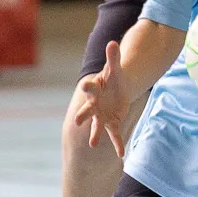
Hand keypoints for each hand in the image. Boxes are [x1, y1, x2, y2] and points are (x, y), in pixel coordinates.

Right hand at [70, 41, 130, 156]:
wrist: (118, 90)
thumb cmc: (114, 79)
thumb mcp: (116, 69)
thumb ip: (114, 57)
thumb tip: (113, 42)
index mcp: (94, 90)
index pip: (89, 87)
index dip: (87, 85)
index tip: (84, 84)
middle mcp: (94, 105)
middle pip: (86, 110)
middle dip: (82, 115)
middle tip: (76, 121)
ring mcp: (101, 116)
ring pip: (96, 126)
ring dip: (94, 134)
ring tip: (92, 143)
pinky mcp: (111, 123)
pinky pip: (114, 134)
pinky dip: (118, 144)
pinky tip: (121, 154)